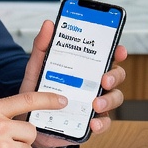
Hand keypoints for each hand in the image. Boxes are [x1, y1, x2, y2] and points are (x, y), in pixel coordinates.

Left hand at [20, 21, 128, 147]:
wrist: (29, 123)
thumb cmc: (37, 93)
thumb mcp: (36, 68)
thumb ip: (42, 47)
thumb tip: (49, 24)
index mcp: (85, 68)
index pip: (107, 56)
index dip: (117, 52)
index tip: (119, 50)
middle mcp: (94, 84)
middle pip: (116, 75)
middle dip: (115, 76)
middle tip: (104, 79)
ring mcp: (95, 103)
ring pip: (115, 98)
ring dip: (109, 100)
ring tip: (96, 104)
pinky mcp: (91, 122)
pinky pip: (104, 122)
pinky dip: (102, 123)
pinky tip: (93, 122)